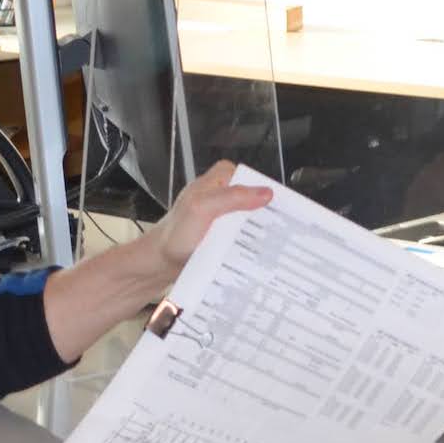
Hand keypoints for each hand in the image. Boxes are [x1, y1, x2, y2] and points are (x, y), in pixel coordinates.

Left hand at [42, 162, 272, 362]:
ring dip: (260, 231)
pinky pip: (241, 237)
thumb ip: (232, 197)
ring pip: (248, 219)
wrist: (157, 265)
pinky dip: (250, 245)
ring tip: (278, 244)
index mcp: (214, 182)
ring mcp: (219, 218)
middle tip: (286, 227)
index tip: (282, 205)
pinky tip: (259, 255)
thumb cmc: (174, 236)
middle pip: (252, 199)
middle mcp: (218, 197)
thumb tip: (265, 193)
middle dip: (267, 213)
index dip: (264, 189)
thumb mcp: (203, 208)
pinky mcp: (219, 238)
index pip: (248, 177)